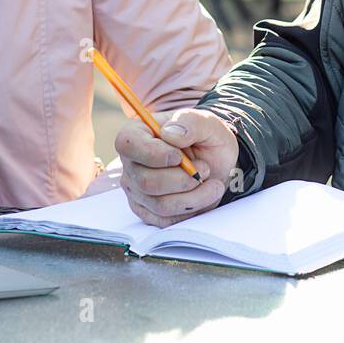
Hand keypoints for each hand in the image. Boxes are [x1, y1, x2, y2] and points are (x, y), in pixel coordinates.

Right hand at [113, 109, 237, 226]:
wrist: (217, 161)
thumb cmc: (206, 138)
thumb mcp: (207, 122)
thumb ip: (190, 122)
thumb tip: (170, 134)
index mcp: (137, 133)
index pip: (127, 145)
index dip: (153, 154)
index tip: (178, 156)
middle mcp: (131, 163)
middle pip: (146, 181)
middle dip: (183, 179)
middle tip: (205, 168)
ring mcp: (137, 190)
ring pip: (160, 204)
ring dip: (193, 196)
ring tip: (212, 183)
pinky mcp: (148, 211)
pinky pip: (166, 220)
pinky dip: (191, 210)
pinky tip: (203, 195)